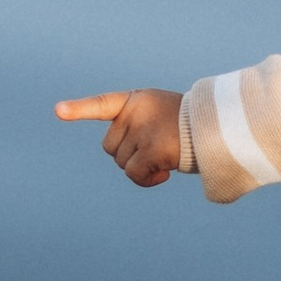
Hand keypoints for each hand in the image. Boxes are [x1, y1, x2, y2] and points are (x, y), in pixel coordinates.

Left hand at [57, 89, 185, 187]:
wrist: (222, 128)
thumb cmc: (192, 127)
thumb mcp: (161, 117)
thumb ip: (138, 129)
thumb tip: (131, 167)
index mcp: (138, 100)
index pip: (103, 104)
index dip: (79, 109)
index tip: (58, 111)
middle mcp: (136, 114)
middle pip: (111, 147)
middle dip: (128, 155)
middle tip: (154, 151)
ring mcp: (144, 131)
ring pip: (122, 163)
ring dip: (140, 168)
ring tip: (164, 160)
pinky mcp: (153, 149)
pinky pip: (134, 175)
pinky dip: (146, 180)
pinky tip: (164, 174)